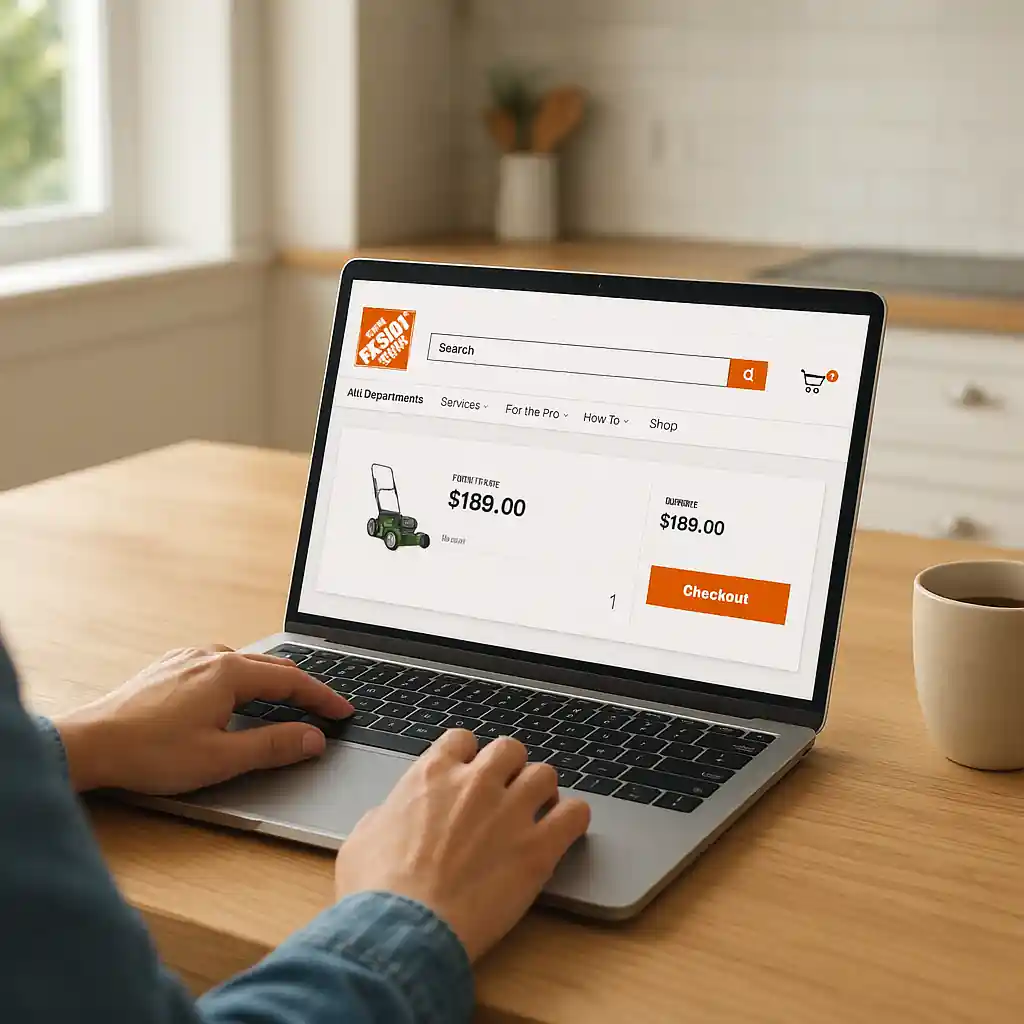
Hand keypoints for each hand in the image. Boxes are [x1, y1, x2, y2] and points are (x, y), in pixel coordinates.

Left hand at [53, 646, 352, 793]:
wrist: (88, 744)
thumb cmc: (149, 754)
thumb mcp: (220, 758)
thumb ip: (273, 746)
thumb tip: (313, 738)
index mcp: (229, 673)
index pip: (292, 682)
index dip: (323, 698)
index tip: (344, 711)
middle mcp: (211, 656)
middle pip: (273, 668)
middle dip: (303, 688)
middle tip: (325, 709)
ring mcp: (188, 658)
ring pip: (246, 664)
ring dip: (272, 682)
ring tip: (288, 702)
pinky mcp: (169, 667)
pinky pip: (220, 665)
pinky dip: (243, 679)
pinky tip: (237, 696)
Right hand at [334, 730, 590, 961]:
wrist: (405, 930)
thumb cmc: (376, 891)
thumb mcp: (361, 839)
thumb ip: (384, 816)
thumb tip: (386, 818)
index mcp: (431, 775)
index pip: (462, 739)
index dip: (468, 758)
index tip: (468, 776)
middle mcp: (475, 782)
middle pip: (509, 749)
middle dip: (509, 769)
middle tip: (505, 795)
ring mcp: (510, 811)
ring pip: (545, 774)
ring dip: (542, 792)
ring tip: (537, 813)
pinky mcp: (538, 848)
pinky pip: (575, 814)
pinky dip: (573, 820)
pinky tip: (563, 833)